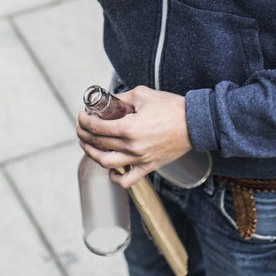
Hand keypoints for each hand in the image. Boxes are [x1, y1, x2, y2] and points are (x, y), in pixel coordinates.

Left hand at [76, 86, 191, 188]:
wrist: (195, 124)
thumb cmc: (171, 107)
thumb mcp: (142, 95)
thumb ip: (122, 99)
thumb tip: (108, 101)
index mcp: (129, 127)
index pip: (96, 128)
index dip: (84, 121)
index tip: (82, 116)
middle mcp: (132, 146)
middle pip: (98, 144)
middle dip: (84, 135)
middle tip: (81, 127)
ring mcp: (140, 159)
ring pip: (106, 163)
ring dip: (92, 154)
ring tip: (87, 146)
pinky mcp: (148, 166)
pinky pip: (127, 180)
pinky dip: (115, 178)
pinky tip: (110, 169)